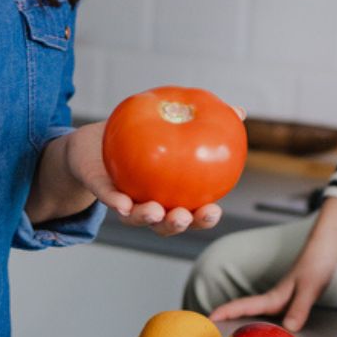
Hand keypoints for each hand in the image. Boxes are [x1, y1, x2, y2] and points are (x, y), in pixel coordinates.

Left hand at [60, 121, 222, 236]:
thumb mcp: (174, 125)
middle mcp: (149, 204)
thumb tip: (240, 111)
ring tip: (156, 211)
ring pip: (136, 217)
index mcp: (171, 195)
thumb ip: (206, 122)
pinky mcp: (101, 190)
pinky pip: (108, 197)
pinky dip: (115, 202)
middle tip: (186, 216)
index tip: (215, 211)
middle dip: (178, 225)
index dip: (204, 218)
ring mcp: (124, 201)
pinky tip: (121, 202)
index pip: (192, 211)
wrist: (96, 142)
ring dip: (147, 218)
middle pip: (166, 224)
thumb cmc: (143, 138)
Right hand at [208, 196, 336, 331]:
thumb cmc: (317, 265)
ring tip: (226, 334)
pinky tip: (261, 330)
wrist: (325, 250)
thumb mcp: (310, 288)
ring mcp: (279, 299)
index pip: (245, 305)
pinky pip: (267, 314)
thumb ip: (300, 308)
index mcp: (274, 297)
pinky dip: (257, 321)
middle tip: (210, 333)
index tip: (209, 318)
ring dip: (239, 320)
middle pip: (243, 310)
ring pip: (254, 313)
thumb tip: (288, 328)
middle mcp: (273, 299)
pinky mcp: (288, 300)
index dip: (226, 311)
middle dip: (225, 319)